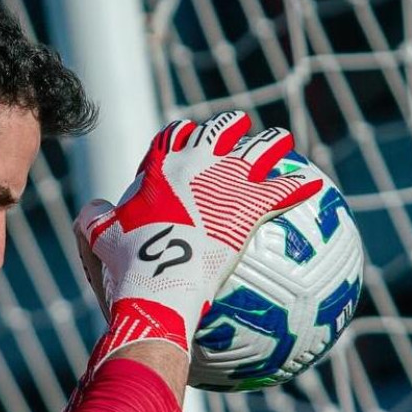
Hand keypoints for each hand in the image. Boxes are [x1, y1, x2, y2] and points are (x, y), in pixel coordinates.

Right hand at [73, 111, 322, 366]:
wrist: (157, 285)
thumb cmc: (125, 267)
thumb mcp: (96, 238)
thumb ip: (96, 217)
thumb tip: (97, 209)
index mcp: (160, 168)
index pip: (173, 136)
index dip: (183, 133)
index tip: (191, 136)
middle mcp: (195, 165)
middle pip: (219, 131)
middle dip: (231, 126)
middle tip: (239, 127)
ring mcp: (225, 183)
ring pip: (258, 150)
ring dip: (272, 143)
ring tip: (281, 142)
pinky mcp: (249, 208)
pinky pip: (284, 191)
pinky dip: (299, 187)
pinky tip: (315, 186)